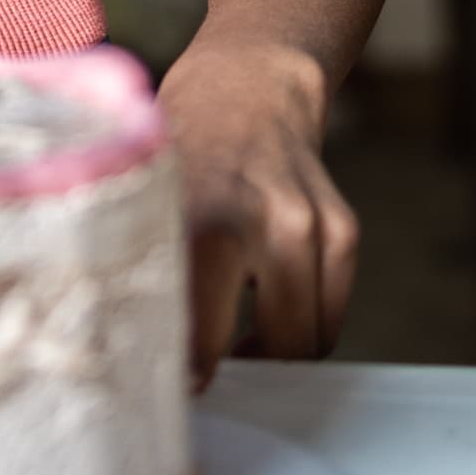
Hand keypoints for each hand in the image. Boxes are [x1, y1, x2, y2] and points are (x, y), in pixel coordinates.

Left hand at [161, 28, 358, 382]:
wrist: (247, 84)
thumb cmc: (180, 148)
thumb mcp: (148, 199)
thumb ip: (149, 269)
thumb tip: (132, 351)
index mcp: (201, 217)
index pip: (197, 334)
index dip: (182, 376)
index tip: (166, 390)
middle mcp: (263, 222)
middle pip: (264, 350)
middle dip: (231, 370)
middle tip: (195, 373)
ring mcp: (312, 227)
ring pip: (303, 343)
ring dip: (268, 351)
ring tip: (228, 334)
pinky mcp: (343, 231)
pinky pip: (327, 318)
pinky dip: (297, 327)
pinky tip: (259, 304)